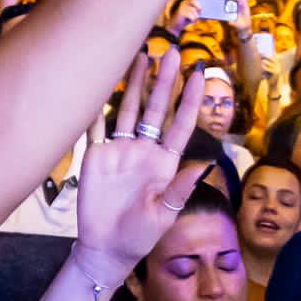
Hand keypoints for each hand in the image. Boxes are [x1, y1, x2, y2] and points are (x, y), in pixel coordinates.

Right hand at [74, 50, 210, 278]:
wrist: (106, 248)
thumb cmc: (141, 235)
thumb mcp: (165, 215)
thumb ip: (180, 189)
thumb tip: (204, 164)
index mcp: (166, 162)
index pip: (181, 124)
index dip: (190, 99)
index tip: (198, 74)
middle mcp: (145, 150)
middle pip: (156, 109)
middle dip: (164, 81)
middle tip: (171, 52)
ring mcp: (120, 151)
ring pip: (129, 110)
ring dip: (135, 84)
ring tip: (141, 55)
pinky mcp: (96, 156)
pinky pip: (96, 126)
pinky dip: (97, 106)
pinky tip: (100, 83)